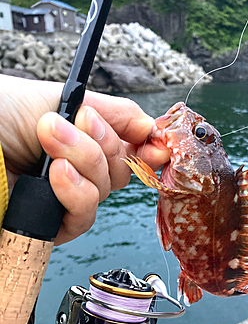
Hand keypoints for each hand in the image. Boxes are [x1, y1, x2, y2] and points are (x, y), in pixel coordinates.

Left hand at [0, 75, 168, 244]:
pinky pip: (83, 217)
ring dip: (83, 163)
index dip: (147, 147)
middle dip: (102, 144)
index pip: (129, 149)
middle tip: (78, 121)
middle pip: (122, 170)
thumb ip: (112, 111)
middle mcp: (78, 169)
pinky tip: (56, 173)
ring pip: (104, 192)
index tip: (155, 142)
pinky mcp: (51, 224)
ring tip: (51, 142)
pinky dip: (75, 193)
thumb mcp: (60, 99)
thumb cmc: (1, 114)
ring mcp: (65, 198)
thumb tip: (150, 125)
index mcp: (83, 140)